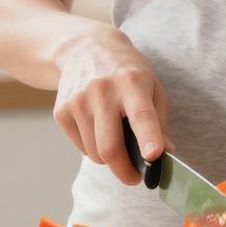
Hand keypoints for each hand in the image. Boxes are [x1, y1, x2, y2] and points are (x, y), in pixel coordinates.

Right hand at [53, 25, 171, 186]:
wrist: (84, 48)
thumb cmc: (126, 71)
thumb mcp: (152, 86)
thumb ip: (160, 122)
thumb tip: (164, 154)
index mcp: (132, 82)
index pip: (141, 115)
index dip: (148, 137)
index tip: (153, 155)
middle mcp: (102, 91)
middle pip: (110, 148)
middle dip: (125, 172)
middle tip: (135, 178)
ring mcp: (77, 101)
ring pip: (95, 154)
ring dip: (109, 158)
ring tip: (116, 139)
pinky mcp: (61, 111)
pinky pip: (82, 148)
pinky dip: (93, 147)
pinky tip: (97, 127)